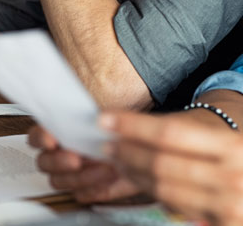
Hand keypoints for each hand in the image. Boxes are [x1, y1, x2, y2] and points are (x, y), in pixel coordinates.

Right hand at [28, 125, 139, 202]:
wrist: (140, 151)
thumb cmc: (120, 132)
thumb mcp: (111, 118)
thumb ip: (98, 117)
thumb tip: (96, 119)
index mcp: (58, 133)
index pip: (37, 136)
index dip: (41, 138)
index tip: (52, 140)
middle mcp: (59, 155)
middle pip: (43, 163)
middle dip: (58, 162)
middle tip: (76, 159)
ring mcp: (69, 175)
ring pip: (59, 182)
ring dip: (81, 176)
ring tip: (105, 167)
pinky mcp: (85, 190)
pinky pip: (80, 195)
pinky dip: (94, 189)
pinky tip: (109, 179)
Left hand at [101, 111, 242, 225]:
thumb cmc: (230, 146)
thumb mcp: (213, 130)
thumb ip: (174, 131)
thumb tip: (123, 127)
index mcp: (231, 145)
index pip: (170, 133)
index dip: (132, 126)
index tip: (105, 120)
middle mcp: (233, 176)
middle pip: (161, 164)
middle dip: (127, 153)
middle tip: (108, 145)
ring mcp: (230, 204)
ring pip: (163, 189)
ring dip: (133, 174)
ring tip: (119, 162)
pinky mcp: (223, 224)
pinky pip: (174, 208)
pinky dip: (152, 192)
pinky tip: (141, 180)